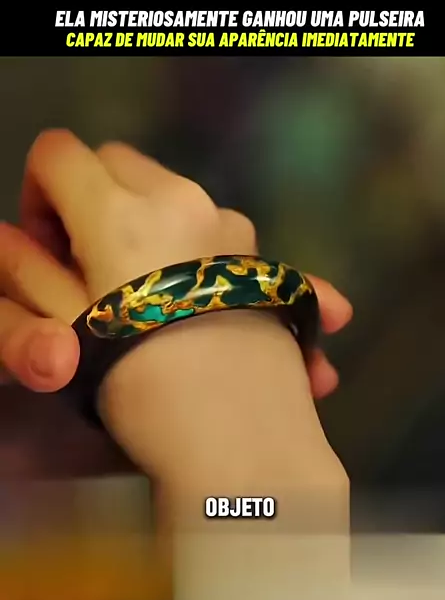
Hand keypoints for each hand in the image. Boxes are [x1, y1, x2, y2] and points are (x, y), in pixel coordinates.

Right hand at [0, 130, 351, 476]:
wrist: (248, 445)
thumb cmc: (142, 392)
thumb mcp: (62, 330)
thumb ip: (27, 272)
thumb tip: (10, 238)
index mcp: (120, 211)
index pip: (58, 154)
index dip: (39, 197)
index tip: (48, 250)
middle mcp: (183, 199)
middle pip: (119, 164)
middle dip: (93, 200)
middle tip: (91, 270)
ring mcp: (233, 225)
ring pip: (173, 196)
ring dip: (148, 226)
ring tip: (153, 299)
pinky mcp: (264, 259)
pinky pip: (216, 231)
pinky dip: (196, 251)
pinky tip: (203, 311)